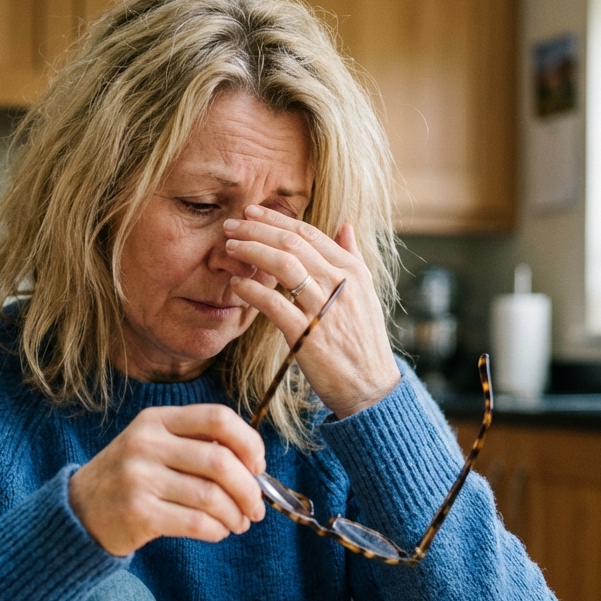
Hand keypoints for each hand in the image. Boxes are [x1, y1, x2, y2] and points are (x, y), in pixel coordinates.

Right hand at [68, 404, 266, 556]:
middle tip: (257, 507)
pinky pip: (196, 523)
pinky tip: (219, 532)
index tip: (258, 466)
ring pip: (212, 496)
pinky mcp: (138, 513)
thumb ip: (197, 445)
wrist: (80, 510)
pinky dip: (218, 530)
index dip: (249, 442)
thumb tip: (255, 467)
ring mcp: (139, 478)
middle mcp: (146, 444)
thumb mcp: (155, 446)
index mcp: (156, 419)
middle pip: (220, 461)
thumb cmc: (132, 478)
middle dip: (249, 489)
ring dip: (236, 514)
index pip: (218, 418)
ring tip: (240, 522)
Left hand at [224, 205, 399, 417]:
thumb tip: (345, 224)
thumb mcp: (366, 294)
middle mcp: (340, 285)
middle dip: (257, 230)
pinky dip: (253, 291)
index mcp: (352, 271)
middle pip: (293, 244)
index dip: (276, 220)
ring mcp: (324, 310)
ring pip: (284, 266)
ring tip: (229, 248)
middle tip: (230, 225)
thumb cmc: (363, 340)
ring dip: (252, 252)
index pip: (309, 233)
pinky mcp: (307, 336)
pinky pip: (275, 305)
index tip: (251, 213)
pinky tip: (237, 285)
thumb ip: (353, 257)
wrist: (370, 387)